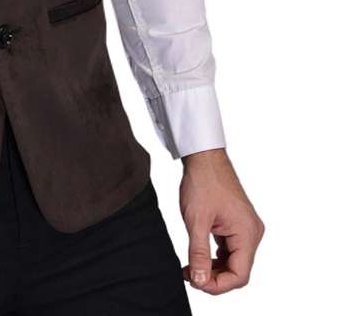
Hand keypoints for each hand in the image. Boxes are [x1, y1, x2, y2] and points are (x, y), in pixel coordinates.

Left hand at [178, 147, 264, 294]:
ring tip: (190, 267)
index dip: (218, 285)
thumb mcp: (196, 220)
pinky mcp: (237, 224)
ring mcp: (245, 228)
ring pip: (233, 261)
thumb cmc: (203, 182)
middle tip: (189, 274)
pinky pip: (230, 249)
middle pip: (238, 271)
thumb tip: (199, 281)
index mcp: (247, 233)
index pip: (239, 276)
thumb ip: (199, 253)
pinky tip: (198, 256)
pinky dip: (215, 256)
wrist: (204, 156)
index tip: (196, 282)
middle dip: (214, 277)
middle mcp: (252, 233)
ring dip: (213, 268)